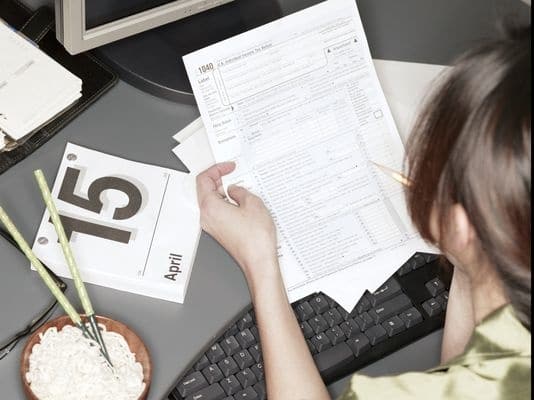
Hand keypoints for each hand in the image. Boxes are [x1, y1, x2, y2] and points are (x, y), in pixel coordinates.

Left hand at [196, 162, 278, 280]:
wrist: (259, 261)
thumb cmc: (255, 239)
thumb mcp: (253, 203)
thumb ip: (240, 191)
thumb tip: (235, 190)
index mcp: (210, 207)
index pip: (203, 180)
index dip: (216, 169)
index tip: (228, 167)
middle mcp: (207, 217)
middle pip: (205, 190)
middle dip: (219, 179)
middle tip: (234, 174)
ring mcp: (212, 226)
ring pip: (212, 201)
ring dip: (224, 192)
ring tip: (242, 189)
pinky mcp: (220, 232)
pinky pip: (219, 212)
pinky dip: (227, 203)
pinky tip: (242, 203)